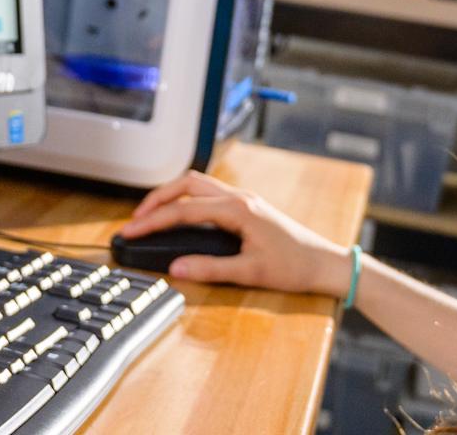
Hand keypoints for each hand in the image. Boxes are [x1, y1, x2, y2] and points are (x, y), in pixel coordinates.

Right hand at [118, 170, 351, 295]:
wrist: (324, 263)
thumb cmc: (295, 266)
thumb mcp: (250, 272)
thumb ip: (210, 269)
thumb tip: (176, 268)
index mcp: (237, 209)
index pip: (183, 210)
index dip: (152, 221)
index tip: (131, 231)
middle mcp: (239, 197)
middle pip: (186, 184)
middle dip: (157, 198)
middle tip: (136, 219)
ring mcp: (244, 199)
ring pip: (198, 184)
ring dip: (172, 195)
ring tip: (152, 214)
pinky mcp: (247, 206)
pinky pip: (209, 193)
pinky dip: (188, 199)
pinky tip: (181, 214)